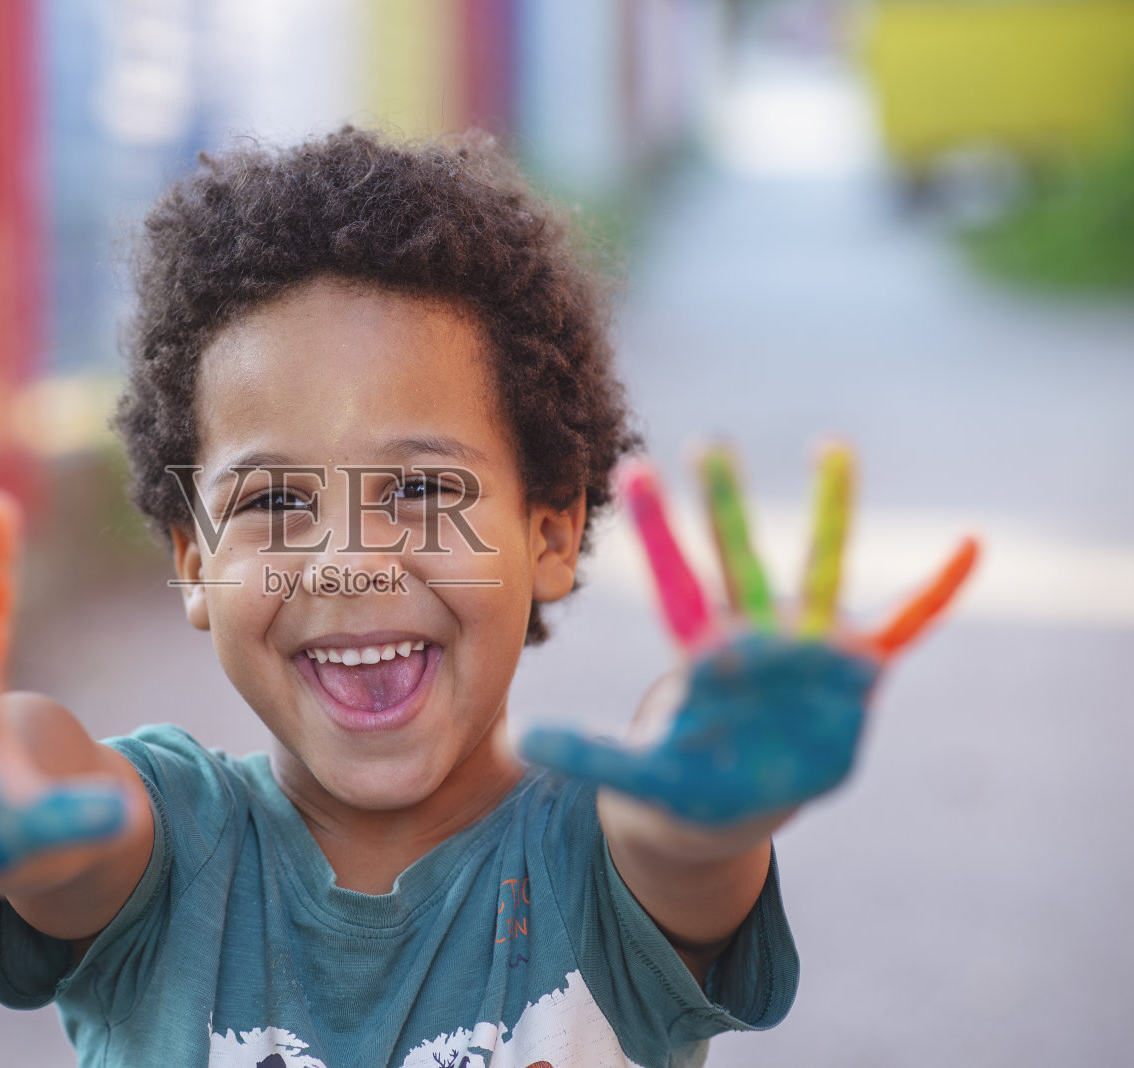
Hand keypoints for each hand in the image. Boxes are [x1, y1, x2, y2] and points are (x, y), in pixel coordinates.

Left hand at [521, 442, 978, 825]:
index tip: (632, 471)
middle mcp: (754, 638)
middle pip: (738, 561)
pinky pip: (903, 625)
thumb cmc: (685, 780)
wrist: (739, 799)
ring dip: (831, 514)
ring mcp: (806, 650)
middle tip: (709, 442)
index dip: (657, 532)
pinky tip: (968, 546)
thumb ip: (584, 754)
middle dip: (725, 507)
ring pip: (821, 571)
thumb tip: (513, 742)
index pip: (676, 583)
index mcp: (702, 655)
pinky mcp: (852, 674)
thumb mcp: (635, 775)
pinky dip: (934, 592)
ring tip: (832, 447)